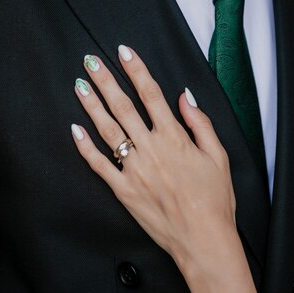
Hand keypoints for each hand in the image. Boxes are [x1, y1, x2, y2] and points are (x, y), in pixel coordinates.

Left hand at [71, 46, 236, 269]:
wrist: (203, 240)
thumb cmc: (215, 200)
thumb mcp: (218, 156)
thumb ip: (200, 123)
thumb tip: (185, 97)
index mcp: (174, 138)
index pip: (151, 95)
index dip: (136, 70)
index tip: (123, 52)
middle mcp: (150, 149)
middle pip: (123, 106)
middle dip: (105, 80)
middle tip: (90, 61)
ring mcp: (134, 170)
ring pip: (107, 130)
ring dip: (92, 106)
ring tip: (79, 85)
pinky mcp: (124, 191)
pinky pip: (100, 165)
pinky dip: (85, 147)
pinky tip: (75, 130)